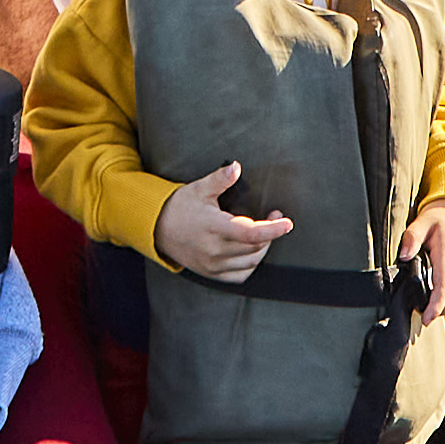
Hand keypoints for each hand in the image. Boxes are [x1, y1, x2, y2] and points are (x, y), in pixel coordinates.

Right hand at [152, 159, 292, 285]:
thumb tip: (236, 167)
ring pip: (251, 262)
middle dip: (270, 232)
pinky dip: (251, 264)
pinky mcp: (211, 273)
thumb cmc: (180, 206)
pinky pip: (240, 275)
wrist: (157, 229)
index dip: (272, 229)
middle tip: (273, 216)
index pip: (250, 234)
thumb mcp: (199, 188)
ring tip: (264, 231)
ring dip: (263, 247)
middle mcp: (214, 250)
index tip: (287, 223)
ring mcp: (212, 265)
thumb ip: (220, 179)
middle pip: (255, 247)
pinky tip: (252, 250)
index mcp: (213, 227)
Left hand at [404, 193, 444, 323]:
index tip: (426, 318)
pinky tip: (436, 296)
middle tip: (420, 313)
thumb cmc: (441, 219)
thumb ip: (412, 238)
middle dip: (437, 312)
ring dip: (443, 307)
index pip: (444, 286)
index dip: (435, 306)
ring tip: (426, 306)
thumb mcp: (422, 221)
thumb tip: (404, 256)